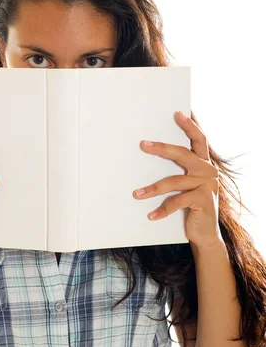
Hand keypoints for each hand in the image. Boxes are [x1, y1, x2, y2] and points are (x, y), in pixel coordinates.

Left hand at [132, 111, 221, 248]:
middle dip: (161, 148)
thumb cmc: (191, 205)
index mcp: (204, 163)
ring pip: (174, 181)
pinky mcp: (204, 200)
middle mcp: (208, 171)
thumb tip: (153, 152)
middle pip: (182, 154)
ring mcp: (208, 185)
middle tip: (143, 144)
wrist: (205, 233)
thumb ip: (180, 171)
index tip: (178, 113)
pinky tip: (151, 214)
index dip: (189, 126)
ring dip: (152, 188)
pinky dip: (162, 209)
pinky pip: (177, 201)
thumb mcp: (187, 186)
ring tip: (137, 194)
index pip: (199, 139)